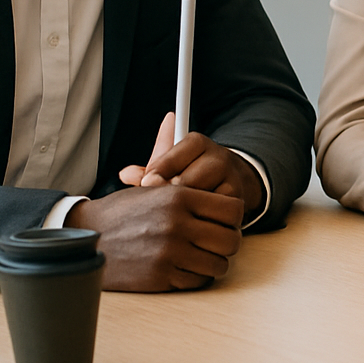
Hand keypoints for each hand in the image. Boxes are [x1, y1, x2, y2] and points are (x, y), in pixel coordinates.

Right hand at [65, 184, 242, 291]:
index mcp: (179, 197)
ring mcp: (169, 253)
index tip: (226, 221)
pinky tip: (184, 267)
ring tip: (201, 255)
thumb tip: (226, 199)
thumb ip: (190, 191)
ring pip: (219, 264)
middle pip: (232, 240)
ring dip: (214, 262)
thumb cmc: (123, 212)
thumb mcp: (155, 189)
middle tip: (217, 242)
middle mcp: (177, 224)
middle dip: (228, 242)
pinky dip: (195, 277)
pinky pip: (197, 281)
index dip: (233, 217)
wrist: (86, 236)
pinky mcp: (159, 276)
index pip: (233, 209)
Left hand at [118, 112, 263, 218]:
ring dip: (186, 209)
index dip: (156, 172)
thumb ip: (149, 169)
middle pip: (184, 180)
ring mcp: (230, 177)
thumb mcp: (169, 166)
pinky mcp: (237, 199)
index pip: (171, 157)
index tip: (148, 182)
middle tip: (162, 203)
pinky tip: (193, 219)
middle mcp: (217, 156)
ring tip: (178, 213)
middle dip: (170, 195)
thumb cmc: (190, 173)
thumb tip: (126, 174)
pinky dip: (200, 219)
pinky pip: (213, 212)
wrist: (229, 180)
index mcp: (196, 143)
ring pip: (200, 197)